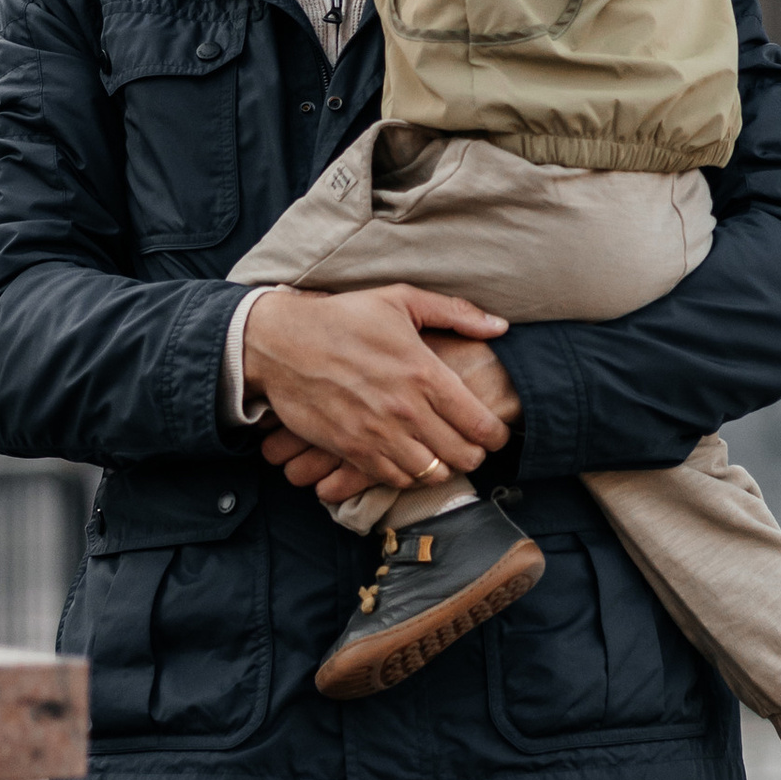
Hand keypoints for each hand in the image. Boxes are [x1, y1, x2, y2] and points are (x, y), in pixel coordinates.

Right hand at [264, 337, 521, 503]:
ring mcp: (378, 434)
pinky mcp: (351, 449)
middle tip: (471, 446)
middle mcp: (406, 409)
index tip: (496, 433)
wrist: (281, 343)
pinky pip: (394, 479)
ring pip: (431, 473)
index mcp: (425, 373)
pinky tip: (408, 458)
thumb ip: (455, 313)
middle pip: (462, 456)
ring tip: (439, 454)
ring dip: (441, 467)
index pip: (480, 424)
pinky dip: (407, 475)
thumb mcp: (400, 300)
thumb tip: (499, 327)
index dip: (496, 435)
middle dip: (474, 455)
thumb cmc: (343, 318)